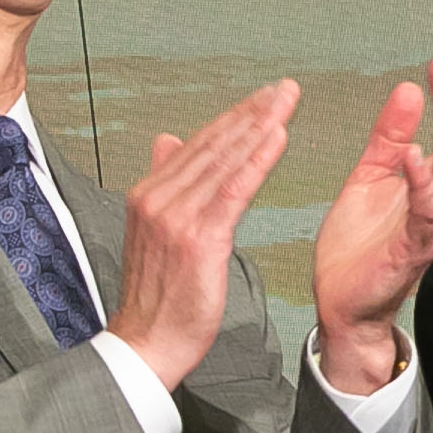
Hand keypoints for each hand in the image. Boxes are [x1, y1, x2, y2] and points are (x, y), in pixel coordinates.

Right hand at [109, 80, 302, 390]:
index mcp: (149, 195)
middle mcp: (158, 198)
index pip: (198, 146)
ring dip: (259, 126)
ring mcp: (176, 217)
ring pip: (224, 160)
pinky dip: (257, 160)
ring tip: (286, 102)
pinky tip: (277, 138)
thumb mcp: (155, 233)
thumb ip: (166, 184)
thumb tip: (169, 140)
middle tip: (285, 88)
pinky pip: (234, 189)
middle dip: (252, 112)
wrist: (145, 344)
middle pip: (213, 144)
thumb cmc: (158, 299)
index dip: (234, 118)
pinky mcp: (199, 238)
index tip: (262, 98)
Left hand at [311, 54, 432, 394]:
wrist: (342, 303)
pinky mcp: (412, 250)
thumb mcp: (369, 176)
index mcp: (432, 186)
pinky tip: (416, 154)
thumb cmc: (359, 247)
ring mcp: (431, 228)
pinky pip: (423, 213)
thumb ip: (389, 137)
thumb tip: (409, 89)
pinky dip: (420, 182)